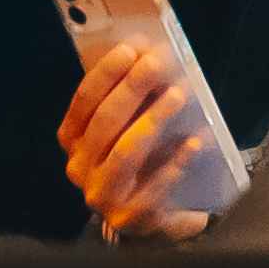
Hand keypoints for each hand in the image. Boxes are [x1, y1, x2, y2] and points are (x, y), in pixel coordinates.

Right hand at [59, 42, 216, 242]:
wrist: (153, 218)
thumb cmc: (142, 161)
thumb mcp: (130, 127)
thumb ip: (133, 99)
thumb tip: (150, 58)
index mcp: (74, 140)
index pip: (84, 101)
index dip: (105, 73)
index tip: (129, 49)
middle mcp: (80, 168)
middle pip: (104, 123)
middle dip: (131, 89)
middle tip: (156, 64)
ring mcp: (103, 195)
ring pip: (125, 152)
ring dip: (153, 120)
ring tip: (178, 96)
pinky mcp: (130, 218)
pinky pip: (154, 188)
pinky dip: (176, 162)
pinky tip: (194, 142)